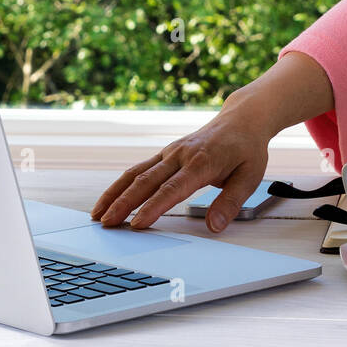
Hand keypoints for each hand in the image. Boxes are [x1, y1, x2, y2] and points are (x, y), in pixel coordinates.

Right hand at [90, 87, 275, 232]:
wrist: (242, 119)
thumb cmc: (246, 149)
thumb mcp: (250, 176)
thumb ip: (231, 202)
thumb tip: (215, 226)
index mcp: (201, 162)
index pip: (173, 189)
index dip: (154, 207)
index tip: (137, 225)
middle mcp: (181, 155)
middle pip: (147, 181)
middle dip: (124, 204)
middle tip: (106, 225)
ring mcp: (170, 153)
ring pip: (136, 173)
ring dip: (115, 194)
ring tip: (97, 215)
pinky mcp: (165, 153)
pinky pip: (138, 168)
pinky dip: (121, 184)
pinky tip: (109, 200)